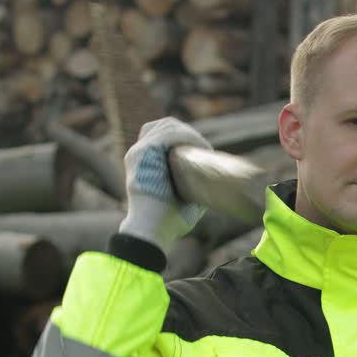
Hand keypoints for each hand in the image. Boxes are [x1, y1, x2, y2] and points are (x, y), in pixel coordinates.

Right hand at [118, 117, 213, 247]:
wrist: (152, 230)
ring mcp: (139, 152)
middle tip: (205, 148)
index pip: (163, 134)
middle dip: (189, 132)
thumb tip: (217, 182)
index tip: (203, 150)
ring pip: (167, 125)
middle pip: (165, 126)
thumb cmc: (169, 221)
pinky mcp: (142, 154)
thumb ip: (193, 186)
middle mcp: (139, 154)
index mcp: (146, 162)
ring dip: (189, 133)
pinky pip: (166, 134)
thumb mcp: (183, 198)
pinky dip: (184, 135)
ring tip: (203, 147)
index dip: (184, 136)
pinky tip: (197, 145)